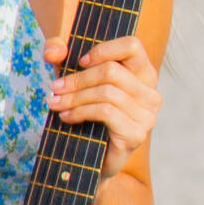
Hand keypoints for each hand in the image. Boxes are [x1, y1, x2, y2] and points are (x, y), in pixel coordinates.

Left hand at [42, 31, 161, 180]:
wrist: (91, 159)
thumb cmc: (86, 112)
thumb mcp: (72, 78)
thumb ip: (60, 57)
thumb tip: (53, 52)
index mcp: (143, 73)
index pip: (132, 46)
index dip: (103, 49)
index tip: (79, 62)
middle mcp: (150, 93)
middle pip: (112, 71)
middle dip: (78, 79)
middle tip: (55, 88)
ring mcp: (147, 115)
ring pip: (107, 92)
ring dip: (75, 97)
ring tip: (55, 103)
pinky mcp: (137, 134)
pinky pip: (106, 112)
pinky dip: (80, 112)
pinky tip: (66, 117)